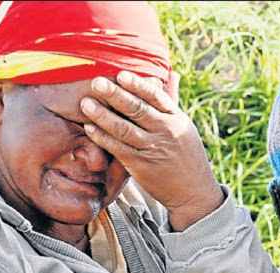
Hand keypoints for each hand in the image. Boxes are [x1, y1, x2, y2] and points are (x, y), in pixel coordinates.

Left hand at [81, 71, 223, 230]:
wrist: (193, 192)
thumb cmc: (187, 156)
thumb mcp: (185, 127)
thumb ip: (172, 101)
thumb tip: (171, 73)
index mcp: (177, 119)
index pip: (156, 96)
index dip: (137, 84)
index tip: (120, 74)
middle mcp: (166, 131)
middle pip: (137, 109)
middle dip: (115, 94)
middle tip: (96, 82)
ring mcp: (153, 149)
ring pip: (124, 128)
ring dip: (103, 115)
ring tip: (86, 103)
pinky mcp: (141, 166)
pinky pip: (118, 148)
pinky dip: (102, 137)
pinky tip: (90, 127)